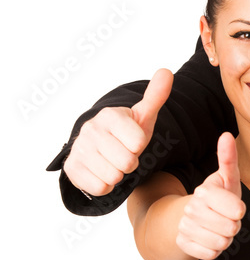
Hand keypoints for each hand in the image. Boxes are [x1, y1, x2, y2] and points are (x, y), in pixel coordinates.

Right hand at [63, 68, 173, 195]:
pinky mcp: (72, 169)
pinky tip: (101, 172)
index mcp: (110, 115)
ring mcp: (79, 149)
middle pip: (128, 162)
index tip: (131, 141)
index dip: (139, 146)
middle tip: (122, 154)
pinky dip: (105, 185)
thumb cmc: (125, 133)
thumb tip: (166, 71)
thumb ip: (155, 96)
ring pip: (114, 177)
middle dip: (130, 163)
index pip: (138, 142)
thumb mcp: (142, 116)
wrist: (97, 149)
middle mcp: (91, 130)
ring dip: (117, 175)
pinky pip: (100, 188)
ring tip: (112, 163)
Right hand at [176, 133, 245, 259]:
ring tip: (219, 228)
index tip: (235, 207)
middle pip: (231, 229)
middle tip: (226, 219)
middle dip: (233, 226)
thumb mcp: (227, 178)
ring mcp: (185, 227)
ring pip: (221, 243)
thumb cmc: (218, 196)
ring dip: (225, 238)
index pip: (237, 210)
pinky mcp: (183, 244)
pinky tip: (209, 238)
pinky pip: (211, 254)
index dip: (240, 211)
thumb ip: (229, 159)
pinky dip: (214, 249)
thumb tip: (226, 135)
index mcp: (204, 191)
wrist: (194, 217)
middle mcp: (191, 208)